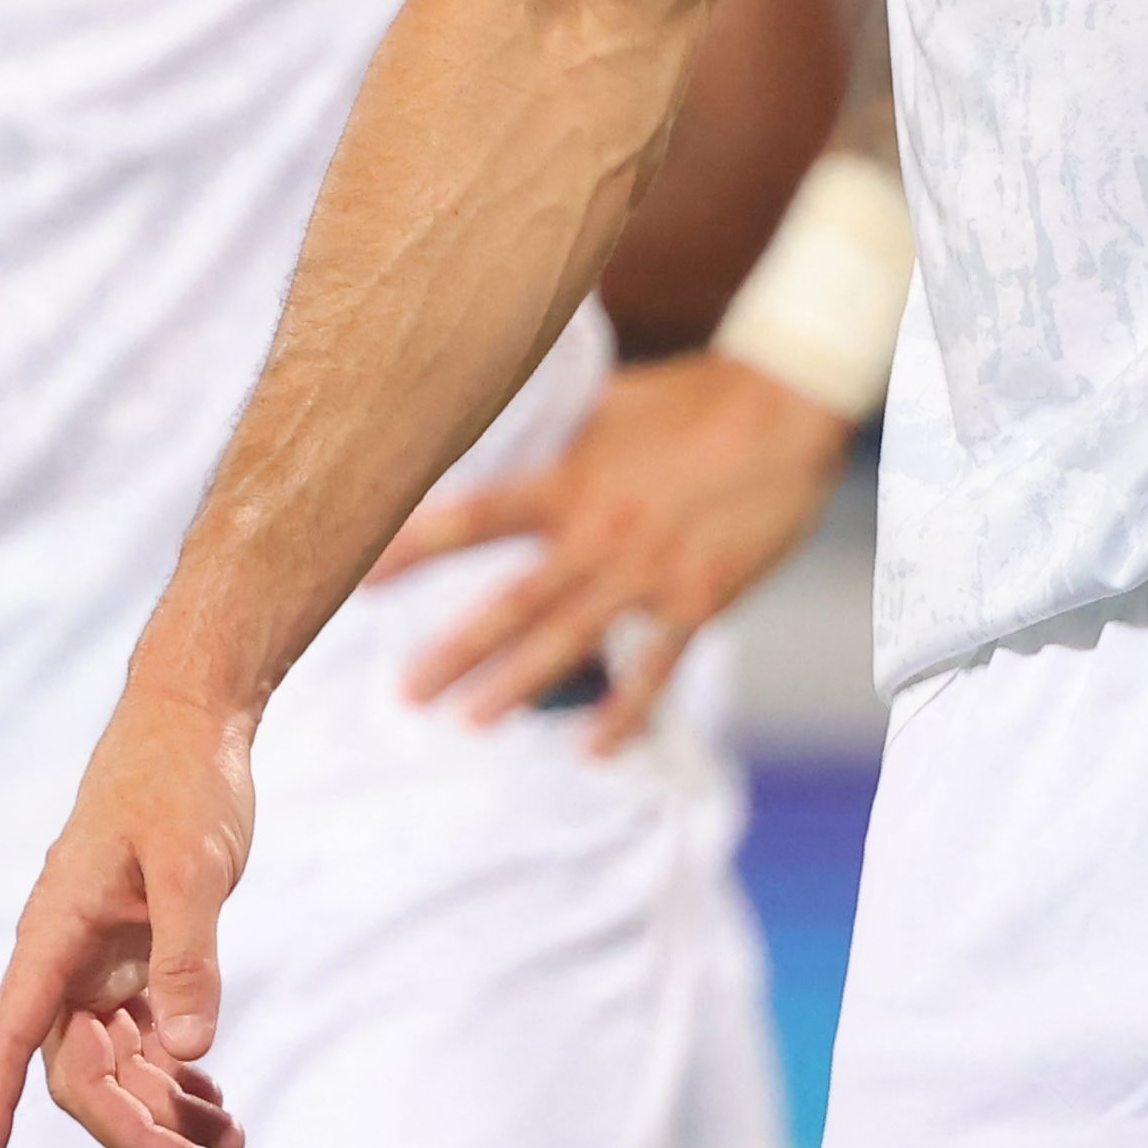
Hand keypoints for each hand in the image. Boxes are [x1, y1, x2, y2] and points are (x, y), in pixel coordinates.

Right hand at [0, 687, 258, 1147]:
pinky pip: (149, 1036)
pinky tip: (216, 1104)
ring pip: (119, 1063)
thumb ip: (189, 953)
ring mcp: (102, 962)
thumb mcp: (193, 864)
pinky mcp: (139, 956)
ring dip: (166, 1110)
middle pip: (81, 1071)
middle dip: (133, 1128)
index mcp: (55, 932)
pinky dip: (180, 1073)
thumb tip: (190, 1051)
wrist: (193, 724)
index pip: (10, 1033)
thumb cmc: (180, 781)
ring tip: (228, 1146)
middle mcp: (68, 959)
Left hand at [379, 351, 853, 753]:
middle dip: (455, 651)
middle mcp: (601, 531)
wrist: (788, 408)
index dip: (412, 548)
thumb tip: (492, 435)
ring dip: (517, 687)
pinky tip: (592, 749)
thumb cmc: (696, 398)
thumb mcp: (609, 405)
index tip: (360, 581)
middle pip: (513, 603)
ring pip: (570, 642)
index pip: (474, 518)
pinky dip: (622, 713)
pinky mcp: (699, 599)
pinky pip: (653, 670)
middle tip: (406, 692)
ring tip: (470, 721)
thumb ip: (555, 438)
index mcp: (572, 478)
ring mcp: (649, 572)